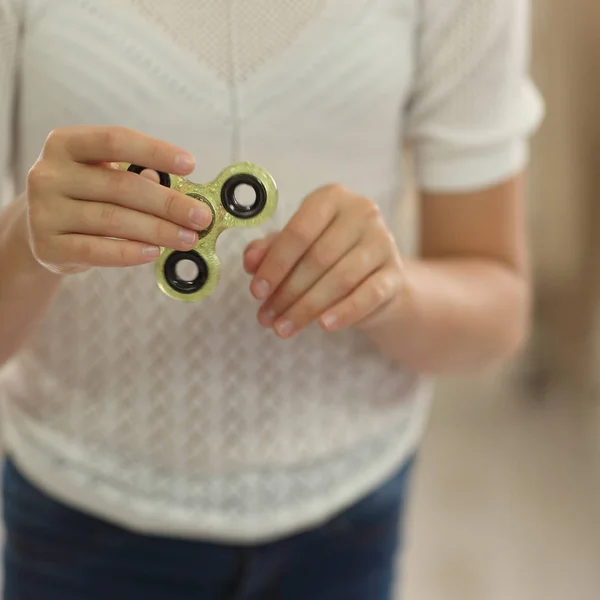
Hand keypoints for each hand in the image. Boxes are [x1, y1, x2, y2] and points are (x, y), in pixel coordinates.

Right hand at [26, 126, 212, 274]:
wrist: (42, 230)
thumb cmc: (86, 196)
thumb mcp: (105, 176)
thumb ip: (137, 178)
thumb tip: (182, 197)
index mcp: (65, 144)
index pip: (115, 140)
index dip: (154, 151)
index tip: (190, 165)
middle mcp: (48, 173)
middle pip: (120, 186)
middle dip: (168, 203)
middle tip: (201, 217)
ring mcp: (44, 211)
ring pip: (113, 220)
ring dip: (158, 231)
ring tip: (188, 238)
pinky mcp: (47, 246)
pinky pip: (96, 250)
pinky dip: (130, 252)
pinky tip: (154, 252)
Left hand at [243, 184, 403, 337]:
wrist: (373, 276)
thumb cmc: (327, 255)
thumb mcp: (296, 247)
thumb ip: (270, 249)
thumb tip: (250, 262)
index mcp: (332, 198)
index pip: (299, 231)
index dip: (274, 264)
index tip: (256, 292)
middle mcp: (362, 213)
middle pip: (318, 258)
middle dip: (287, 293)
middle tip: (265, 318)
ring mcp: (383, 242)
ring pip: (340, 279)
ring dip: (307, 308)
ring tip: (283, 328)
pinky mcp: (396, 272)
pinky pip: (369, 295)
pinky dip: (344, 312)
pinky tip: (323, 326)